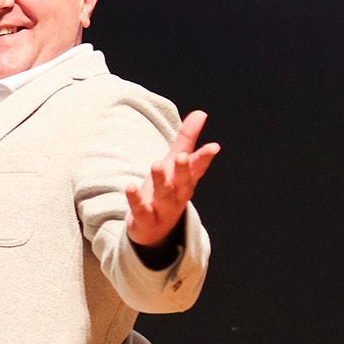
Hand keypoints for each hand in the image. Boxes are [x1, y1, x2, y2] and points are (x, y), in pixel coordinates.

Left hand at [126, 110, 220, 247]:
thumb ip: (186, 140)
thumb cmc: (166, 190)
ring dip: (161, 181)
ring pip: (164, 196)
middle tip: (182, 156)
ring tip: (155, 164)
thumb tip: (201, 113)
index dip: (204, 158)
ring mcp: (162, 209)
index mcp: (186, 181)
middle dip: (184, 170)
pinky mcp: (145, 219)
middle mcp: (178, 195)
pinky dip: (135, 200)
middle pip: (183, 183)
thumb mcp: (174, 165)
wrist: (153, 229)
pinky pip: (140, 210)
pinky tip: (129, 187)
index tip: (214, 147)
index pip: (197, 169)